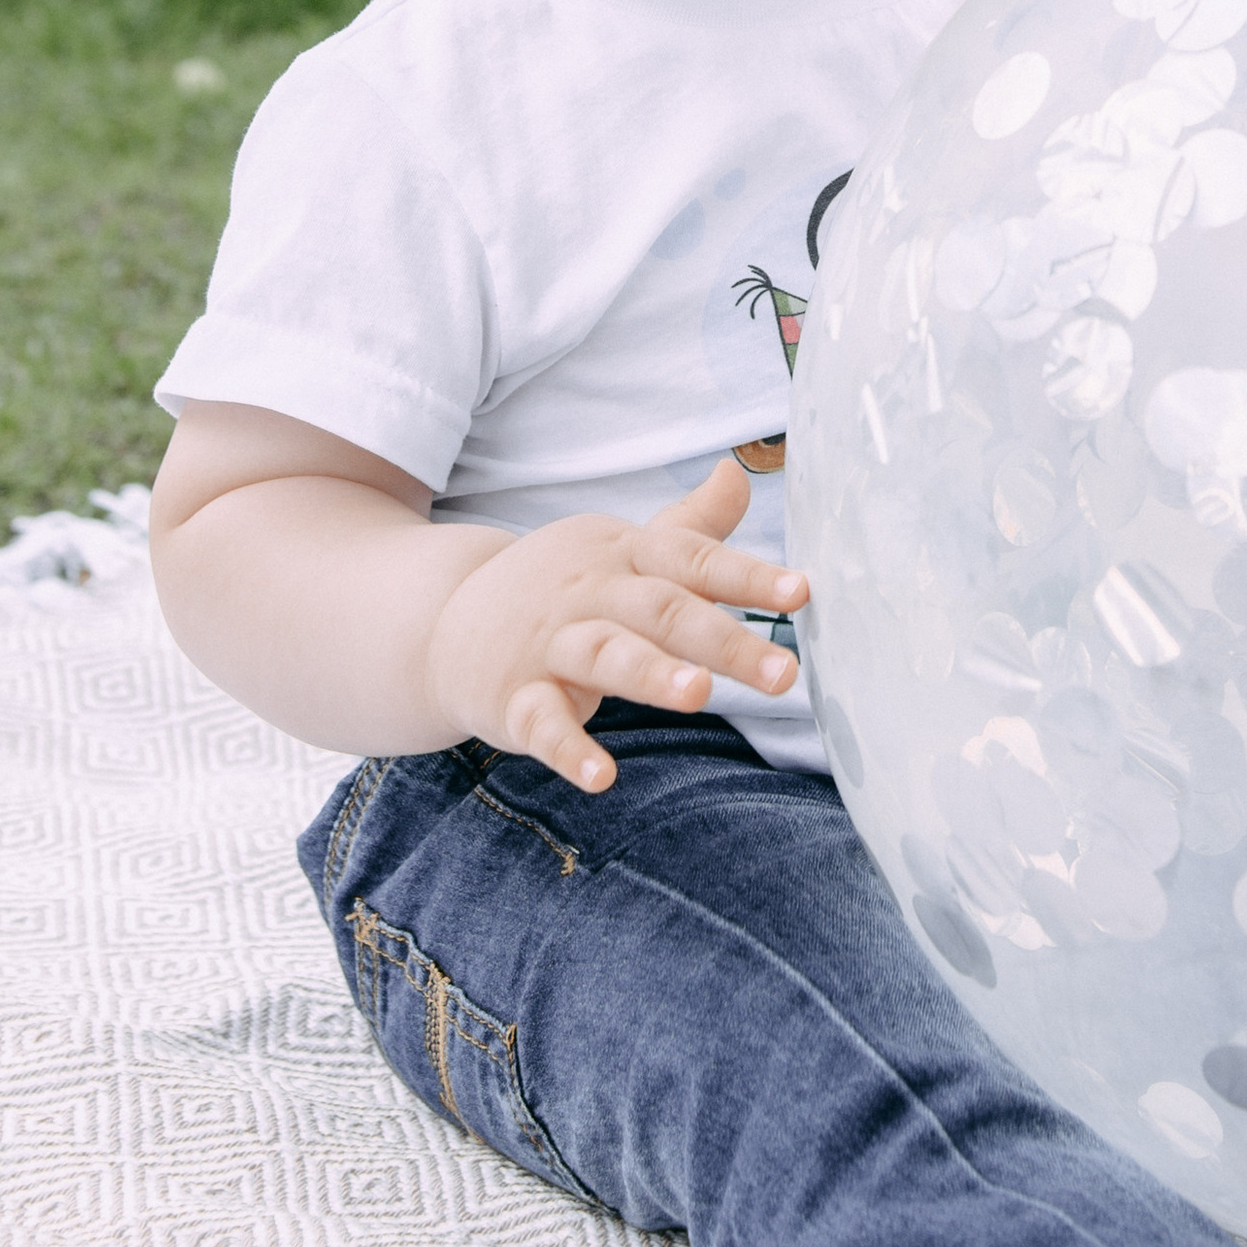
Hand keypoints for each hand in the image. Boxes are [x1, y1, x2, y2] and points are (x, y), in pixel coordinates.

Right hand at [420, 457, 807, 791]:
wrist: (444, 620)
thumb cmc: (563, 587)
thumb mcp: (623, 549)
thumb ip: (690, 526)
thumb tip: (741, 472)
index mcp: (625, 555)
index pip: (693, 558)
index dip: (748, 574)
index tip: (802, 592)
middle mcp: (591, 592)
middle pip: (662, 610)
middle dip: (724, 639)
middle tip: (783, 673)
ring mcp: (549, 644)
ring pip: (603, 654)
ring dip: (650, 674)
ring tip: (699, 694)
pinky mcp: (512, 696)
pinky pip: (540, 720)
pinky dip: (568, 747)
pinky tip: (601, 775)